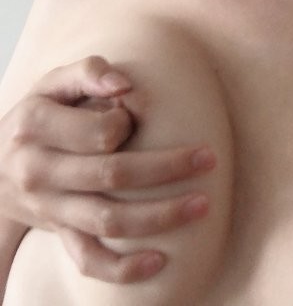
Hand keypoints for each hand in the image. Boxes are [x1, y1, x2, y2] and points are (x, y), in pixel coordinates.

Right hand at [1, 56, 215, 282]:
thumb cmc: (41, 113)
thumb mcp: (53, 83)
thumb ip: (89, 71)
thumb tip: (126, 84)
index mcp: (37, 125)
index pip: (98, 131)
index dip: (127, 123)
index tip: (135, 115)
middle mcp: (39, 169)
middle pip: (111, 174)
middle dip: (167, 168)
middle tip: (208, 158)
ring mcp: (49, 207)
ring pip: (108, 220)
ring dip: (160, 216)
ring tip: (202, 204)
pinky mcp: (59, 233)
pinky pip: (89, 260)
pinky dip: (124, 268)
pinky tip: (160, 261)